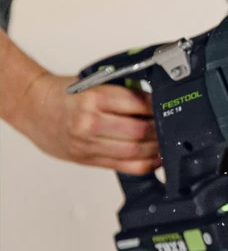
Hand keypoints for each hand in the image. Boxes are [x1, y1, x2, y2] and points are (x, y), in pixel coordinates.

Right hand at [10, 73, 160, 173]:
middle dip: (161, 130)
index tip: (168, 107)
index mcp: (94, 98)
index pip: (138, 104)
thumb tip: (155, 101)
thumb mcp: (94, 84)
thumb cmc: (63, 95)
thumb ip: (123, 94)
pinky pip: (124, 166)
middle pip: (139, 131)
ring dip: (156, 149)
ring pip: (134, 151)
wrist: (33, 107)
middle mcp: (90, 122)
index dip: (158, 108)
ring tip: (167, 143)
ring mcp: (88, 143)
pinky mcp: (87, 159)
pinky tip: (156, 159)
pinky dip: (145, 164)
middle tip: (171, 126)